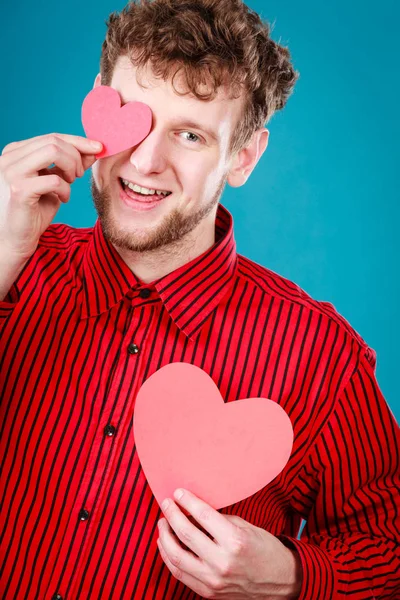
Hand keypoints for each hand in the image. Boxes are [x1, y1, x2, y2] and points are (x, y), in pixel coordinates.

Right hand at [0, 133, 101, 260]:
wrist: (16, 239)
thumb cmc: (33, 211)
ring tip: (71, 182)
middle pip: (53, 141)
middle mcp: (10, 158)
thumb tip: (92, 150)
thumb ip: (68, 166)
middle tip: (78, 175)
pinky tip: (63, 199)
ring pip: (52, 151)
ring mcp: (12, 172)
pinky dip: (65, 189)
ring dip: (70, 167)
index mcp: (16, 152)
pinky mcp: (19, 190)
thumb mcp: (54, 184)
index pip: (51, 136)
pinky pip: (53, 180)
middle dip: (76, 156)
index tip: (98, 147)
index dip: (78, 141)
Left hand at [157, 488, 302, 598]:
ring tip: (162, 523)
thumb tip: (193, 510)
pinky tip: (166, 544)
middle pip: (185, 533)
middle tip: (166, 503)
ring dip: (165, 536)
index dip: (187, 501)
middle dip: (171, 514)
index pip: (202, 515)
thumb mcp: (246, 527)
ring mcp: (214, 580)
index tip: (178, 492)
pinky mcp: (208, 592)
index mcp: (235, 541)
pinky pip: (180, 573)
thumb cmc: (265, 550)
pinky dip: (169, 557)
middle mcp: (222, 562)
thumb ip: (218, 520)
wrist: (281, 582)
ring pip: (176, 556)